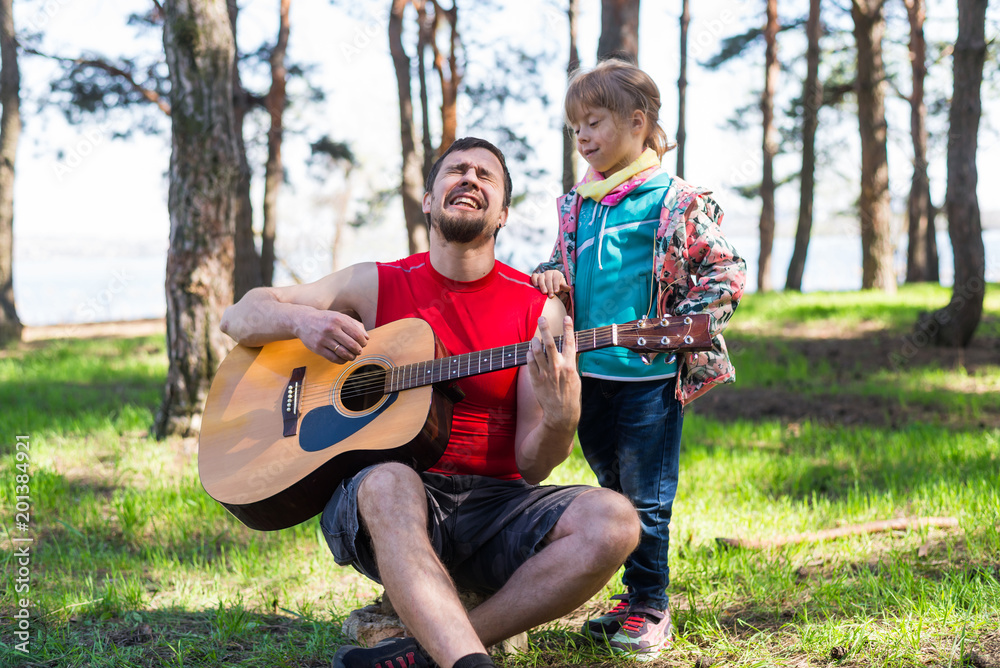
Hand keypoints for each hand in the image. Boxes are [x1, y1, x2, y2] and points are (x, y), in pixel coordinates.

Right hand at [296, 309, 368, 362]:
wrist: (303, 320)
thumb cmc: (326, 319)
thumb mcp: (340, 317)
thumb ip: (355, 325)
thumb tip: (367, 337)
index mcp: (339, 320)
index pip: (357, 335)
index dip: (363, 342)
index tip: (364, 344)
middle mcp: (331, 329)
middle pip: (352, 345)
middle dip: (359, 350)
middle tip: (359, 351)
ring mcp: (323, 339)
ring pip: (343, 353)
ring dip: (351, 357)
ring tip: (352, 355)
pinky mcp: (317, 348)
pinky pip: (333, 359)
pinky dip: (342, 360)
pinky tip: (343, 358)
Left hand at [525, 315, 580, 429]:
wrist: (561, 413)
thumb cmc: (570, 394)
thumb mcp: (576, 377)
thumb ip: (570, 362)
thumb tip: (568, 349)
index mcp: (570, 365)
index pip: (569, 342)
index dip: (568, 328)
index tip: (566, 317)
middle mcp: (557, 367)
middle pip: (549, 342)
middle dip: (545, 328)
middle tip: (541, 318)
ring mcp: (545, 373)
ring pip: (536, 351)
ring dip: (534, 341)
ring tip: (534, 338)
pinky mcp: (535, 379)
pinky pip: (530, 362)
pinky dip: (529, 354)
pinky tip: (530, 352)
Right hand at [530, 270, 569, 298]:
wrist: (551, 282)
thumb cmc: (557, 284)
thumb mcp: (561, 285)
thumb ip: (565, 287)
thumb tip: (569, 288)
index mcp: (556, 273)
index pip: (556, 279)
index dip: (556, 285)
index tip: (556, 291)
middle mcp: (549, 272)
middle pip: (548, 280)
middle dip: (550, 288)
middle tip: (551, 296)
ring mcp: (542, 274)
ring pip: (541, 279)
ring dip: (543, 286)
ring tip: (544, 293)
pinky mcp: (536, 276)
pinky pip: (534, 277)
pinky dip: (534, 280)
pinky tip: (536, 286)